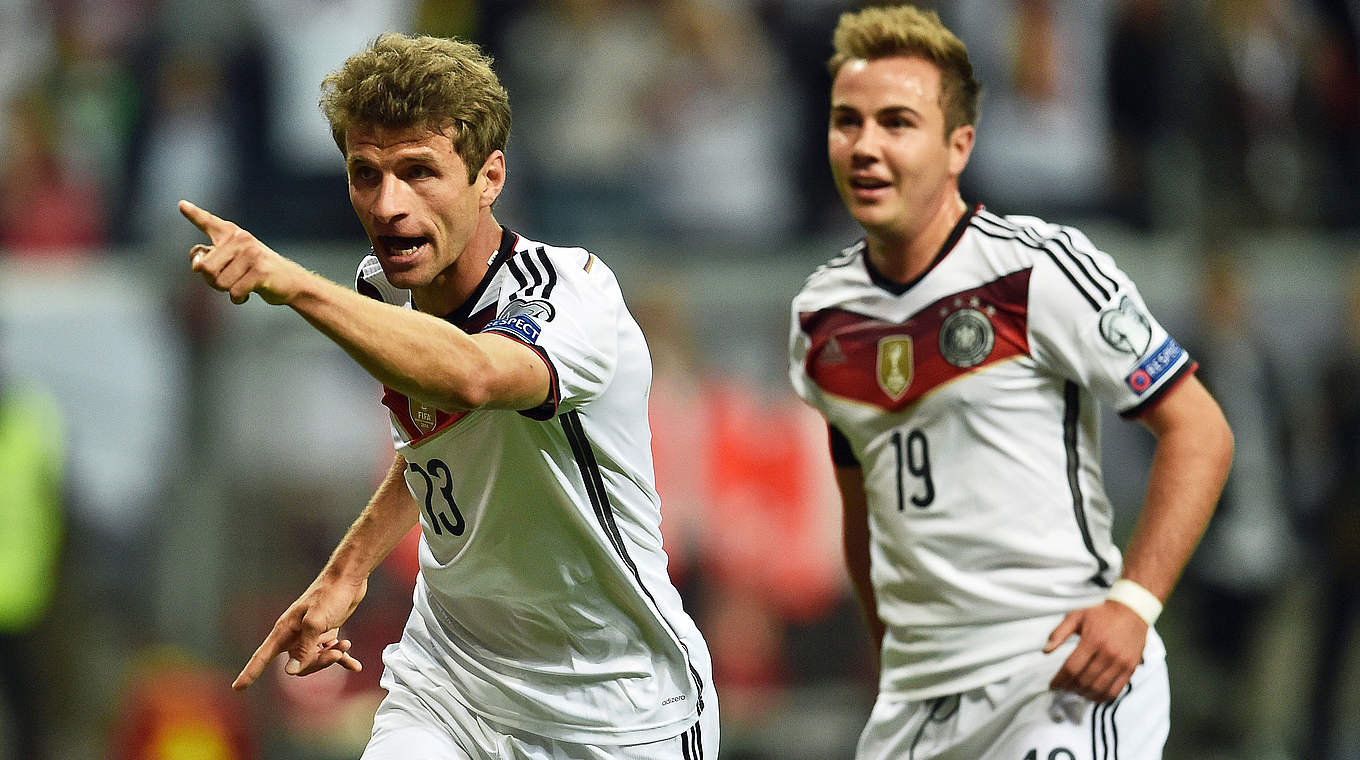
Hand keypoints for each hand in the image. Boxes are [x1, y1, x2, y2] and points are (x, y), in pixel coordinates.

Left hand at [179, 200, 307, 304]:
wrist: (291, 281)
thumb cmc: (255, 271)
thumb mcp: (231, 262)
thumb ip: (208, 260)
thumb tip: (197, 266)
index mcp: (232, 234)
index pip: (209, 223)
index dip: (194, 214)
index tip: (181, 205)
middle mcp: (240, 239)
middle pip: (205, 268)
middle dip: (212, 281)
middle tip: (229, 281)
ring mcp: (251, 254)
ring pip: (219, 283)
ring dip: (228, 291)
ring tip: (242, 285)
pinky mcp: (260, 271)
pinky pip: (235, 292)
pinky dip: (238, 298)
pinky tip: (248, 294)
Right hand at [232, 576, 368, 690]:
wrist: (348, 577)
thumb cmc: (330, 595)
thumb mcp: (316, 622)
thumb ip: (304, 648)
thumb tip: (291, 671)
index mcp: (285, 630)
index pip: (262, 656)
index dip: (250, 672)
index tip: (238, 687)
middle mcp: (294, 634)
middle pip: (297, 665)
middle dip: (317, 664)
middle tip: (335, 652)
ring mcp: (310, 634)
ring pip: (314, 660)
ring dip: (332, 657)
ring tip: (345, 645)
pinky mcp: (326, 632)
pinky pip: (331, 652)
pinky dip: (344, 658)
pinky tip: (355, 665)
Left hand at [1043, 599, 1147, 701]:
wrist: (1131, 612)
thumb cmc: (1101, 614)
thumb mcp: (1075, 616)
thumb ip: (1058, 633)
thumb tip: (1046, 651)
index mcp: (1093, 640)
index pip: (1072, 667)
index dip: (1059, 680)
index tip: (1052, 685)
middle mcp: (1108, 653)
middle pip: (1084, 680)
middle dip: (1069, 688)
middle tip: (1062, 688)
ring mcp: (1121, 663)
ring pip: (1098, 689)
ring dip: (1083, 694)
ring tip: (1075, 691)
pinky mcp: (1130, 669)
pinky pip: (1114, 691)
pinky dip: (1100, 697)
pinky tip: (1091, 694)